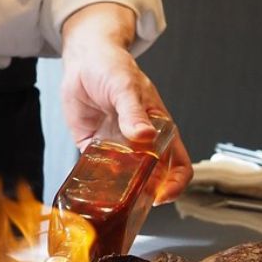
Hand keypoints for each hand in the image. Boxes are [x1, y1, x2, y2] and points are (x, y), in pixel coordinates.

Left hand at [60, 3, 192, 203]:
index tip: (163, 194)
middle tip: (134, 202)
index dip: (175, 183)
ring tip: (113, 198)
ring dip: (121, 191)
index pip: (178, 164)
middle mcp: (141, 142)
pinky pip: (99, 172)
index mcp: (159, 129)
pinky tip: (92, 187)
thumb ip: (133, 112)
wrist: (84, 60)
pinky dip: (97, 182)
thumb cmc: (113, 67)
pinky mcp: (95, 148)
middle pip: (153, 179)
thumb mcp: (125, 86)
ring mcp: (119, 147)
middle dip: (147, 194)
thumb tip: (145, 135)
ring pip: (126, 180)